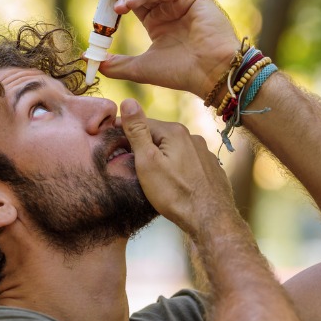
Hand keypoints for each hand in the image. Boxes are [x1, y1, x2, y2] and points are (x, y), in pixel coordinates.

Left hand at [94, 0, 239, 98]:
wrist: (209, 75)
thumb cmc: (181, 73)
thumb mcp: (141, 68)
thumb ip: (117, 64)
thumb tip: (90, 61)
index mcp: (158, 21)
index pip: (131, 2)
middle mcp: (168, 8)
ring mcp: (181, 0)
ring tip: (116, 7)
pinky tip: (130, 4)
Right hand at [118, 99, 239, 236]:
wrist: (211, 219)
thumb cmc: (175, 193)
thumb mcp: (147, 162)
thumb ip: (137, 131)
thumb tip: (127, 101)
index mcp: (175, 131)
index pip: (142, 123)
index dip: (124, 131)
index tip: (110, 140)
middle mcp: (192, 137)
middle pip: (159, 136)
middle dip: (143, 145)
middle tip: (127, 161)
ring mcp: (204, 153)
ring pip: (174, 150)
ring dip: (161, 157)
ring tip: (149, 175)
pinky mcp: (210, 168)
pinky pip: (187, 163)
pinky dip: (176, 168)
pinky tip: (172, 182)